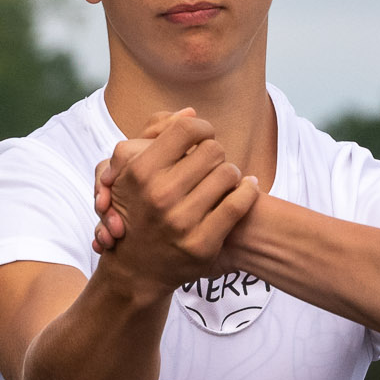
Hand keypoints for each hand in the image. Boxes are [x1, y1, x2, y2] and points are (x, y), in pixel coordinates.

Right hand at [94, 109, 258, 290]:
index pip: (186, 129)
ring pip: (229, 174)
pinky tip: (247, 188)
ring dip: (231, 174)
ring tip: (224, 179)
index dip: (201, 127)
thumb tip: (191, 112)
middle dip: (215, 153)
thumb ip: (156, 133)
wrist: (135, 268)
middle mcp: (159, 195)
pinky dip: (248, 190)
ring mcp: (181, 222)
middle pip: (213, 149)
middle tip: (211, 164)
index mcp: (140, 171)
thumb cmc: (137, 207)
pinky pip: (239, 203)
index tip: (204, 136)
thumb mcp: (131, 167)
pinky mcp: (202, 244)